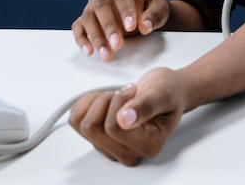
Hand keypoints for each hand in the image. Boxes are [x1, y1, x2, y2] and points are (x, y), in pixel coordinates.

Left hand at [69, 67, 186, 165]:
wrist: (166, 92)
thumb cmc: (167, 92)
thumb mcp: (162, 92)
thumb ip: (146, 106)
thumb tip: (125, 119)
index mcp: (147, 146)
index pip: (113, 128)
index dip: (118, 101)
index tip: (133, 92)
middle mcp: (127, 154)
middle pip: (92, 128)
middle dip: (106, 100)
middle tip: (126, 93)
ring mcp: (111, 149)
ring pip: (82, 124)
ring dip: (97, 101)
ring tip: (118, 97)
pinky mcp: (100, 140)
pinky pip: (76, 121)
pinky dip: (87, 102)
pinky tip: (107, 99)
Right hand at [72, 0, 169, 60]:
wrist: (143, 7)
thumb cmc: (150, 5)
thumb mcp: (160, 7)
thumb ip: (154, 15)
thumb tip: (145, 26)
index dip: (125, 10)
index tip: (131, 27)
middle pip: (101, 3)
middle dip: (109, 26)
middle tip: (118, 45)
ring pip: (88, 15)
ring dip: (96, 36)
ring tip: (106, 54)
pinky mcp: (86, 14)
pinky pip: (78, 25)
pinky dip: (81, 38)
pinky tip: (89, 51)